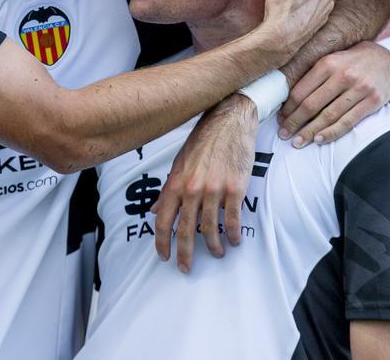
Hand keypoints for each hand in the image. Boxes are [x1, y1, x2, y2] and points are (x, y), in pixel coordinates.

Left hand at [150, 94, 256, 272]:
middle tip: (186, 268)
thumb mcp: (178, 163)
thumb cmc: (203, 141)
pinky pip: (232, 219)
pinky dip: (232, 234)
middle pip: (185, 230)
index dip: (161, 242)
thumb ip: (168, 189)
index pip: (163, 220)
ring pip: (210, 229)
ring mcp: (214, 189)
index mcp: (176, 183)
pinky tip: (233, 241)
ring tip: (216, 253)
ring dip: (213, 246)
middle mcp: (192, 189)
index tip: (164, 256)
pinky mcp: (235, 188)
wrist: (229, 121)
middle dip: (185, 253)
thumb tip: (154, 209)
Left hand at [278, 41, 389, 147]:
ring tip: (297, 142)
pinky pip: (348, 121)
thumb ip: (313, 76)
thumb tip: (287, 100)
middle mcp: (343, 75)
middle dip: (294, 123)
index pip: (301, 91)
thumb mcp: (331, 60)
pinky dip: (332, 133)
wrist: (387, 59)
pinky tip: (319, 140)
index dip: (288, 108)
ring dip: (310, 132)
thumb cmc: (351, 62)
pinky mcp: (373, 100)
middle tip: (284, 135)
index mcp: (328, 63)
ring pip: (328, 116)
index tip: (280, 120)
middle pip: (311, 105)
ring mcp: (360, 88)